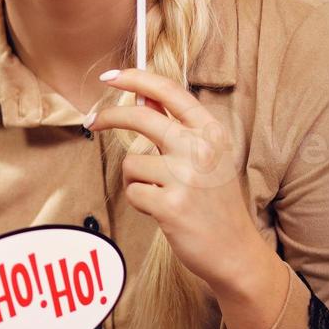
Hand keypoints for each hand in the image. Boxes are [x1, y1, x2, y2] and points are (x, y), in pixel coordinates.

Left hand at [87, 68, 289, 328]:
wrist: (236, 253)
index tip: (110, 76)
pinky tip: (162, 211)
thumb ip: (178, 126)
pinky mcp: (170, 205)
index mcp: (212, 132)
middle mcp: (201, 149)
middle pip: (140, 117)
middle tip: (93, 121)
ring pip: (132, 162)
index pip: (169, 91)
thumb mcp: (208, 156)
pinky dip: (140, 201)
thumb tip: (143, 96)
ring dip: (137, 180)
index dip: (135, 78)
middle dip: (109, 117)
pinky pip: (133, 191)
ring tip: (162, 195)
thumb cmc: (216, 203)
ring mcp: (186, 177)